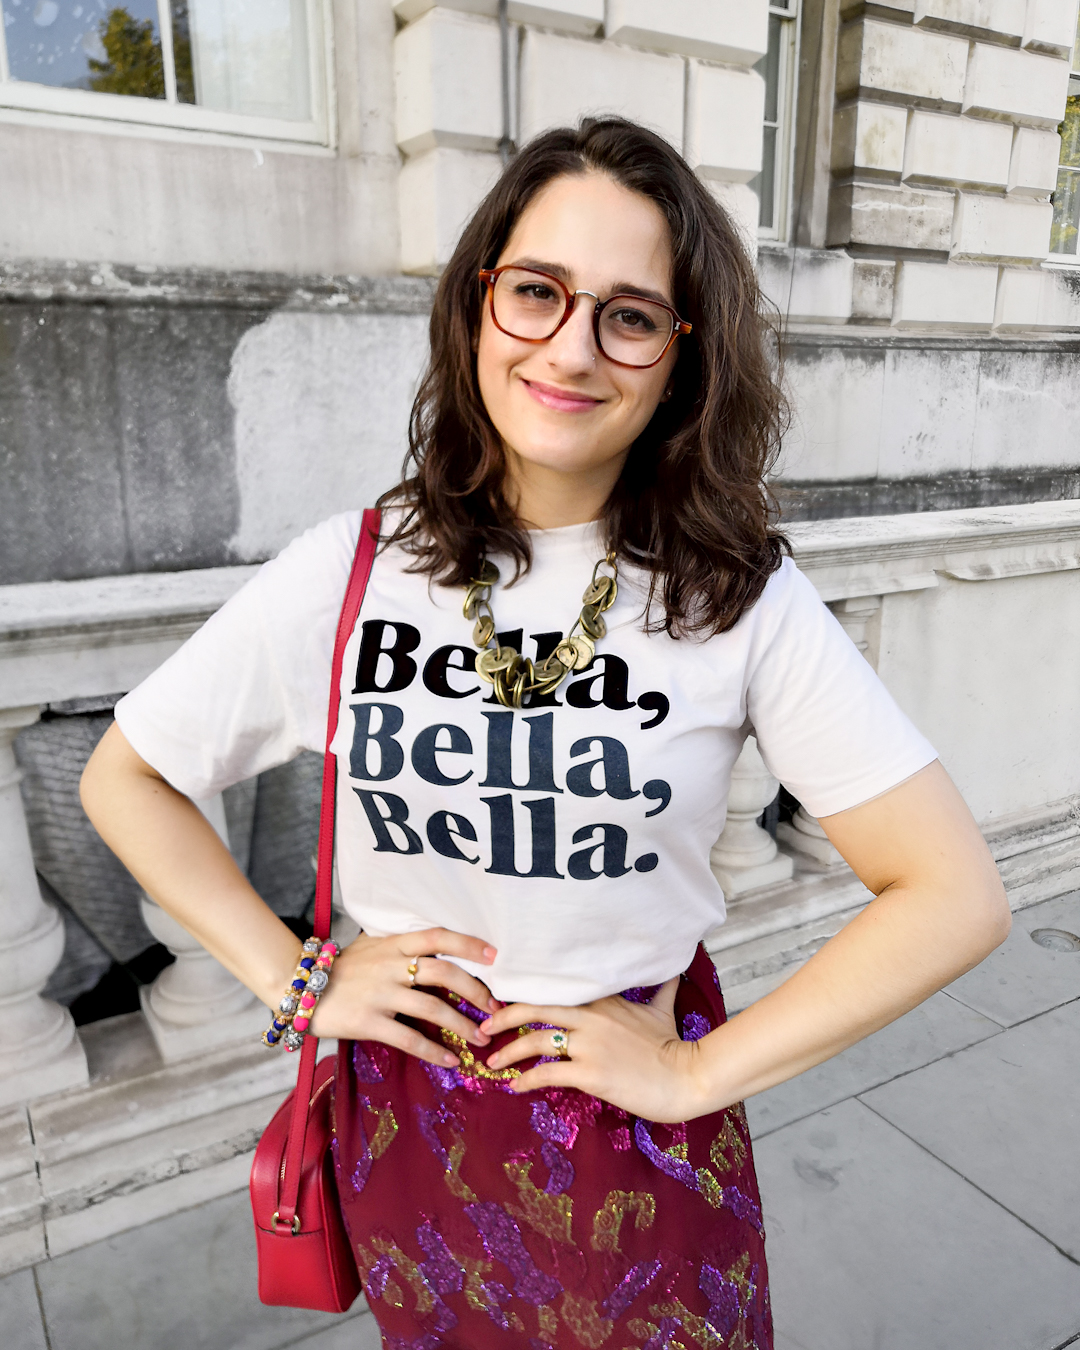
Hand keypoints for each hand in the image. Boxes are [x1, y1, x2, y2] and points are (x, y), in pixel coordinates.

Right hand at [308, 928, 497, 1067]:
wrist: (298, 987)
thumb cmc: (340, 968)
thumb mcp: (370, 946)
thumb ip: (401, 946)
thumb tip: (438, 948)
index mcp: (393, 943)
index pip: (437, 936)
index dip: (468, 944)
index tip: (495, 956)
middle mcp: (390, 965)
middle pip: (443, 972)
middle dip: (475, 991)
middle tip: (495, 1008)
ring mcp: (379, 994)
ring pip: (431, 1007)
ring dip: (461, 1024)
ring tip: (480, 1039)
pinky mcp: (368, 1022)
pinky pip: (408, 1038)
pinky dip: (433, 1050)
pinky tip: (450, 1059)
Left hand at [479, 978, 708, 1122]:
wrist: (687, 1077)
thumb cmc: (674, 1046)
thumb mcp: (664, 1010)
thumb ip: (660, 989)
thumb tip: (674, 969)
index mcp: (603, 1001)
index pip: (555, 990)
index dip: (527, 994)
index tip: (504, 999)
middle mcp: (591, 1017)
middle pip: (535, 1008)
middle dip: (504, 1016)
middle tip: (484, 1025)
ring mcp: (590, 1045)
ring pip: (536, 1041)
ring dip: (508, 1052)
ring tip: (493, 1062)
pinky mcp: (591, 1073)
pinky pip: (548, 1074)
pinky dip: (526, 1080)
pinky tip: (515, 1086)